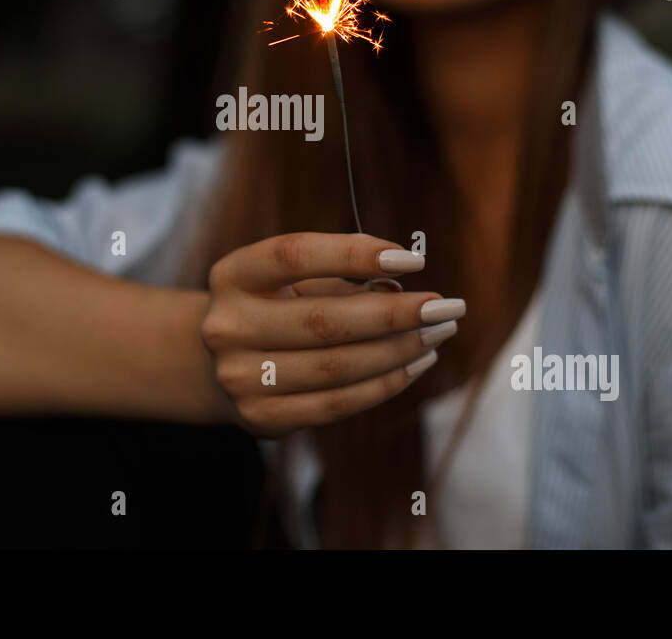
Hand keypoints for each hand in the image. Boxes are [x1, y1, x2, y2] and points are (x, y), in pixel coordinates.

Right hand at [200, 232, 464, 437]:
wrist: (223, 364)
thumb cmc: (276, 307)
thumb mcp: (295, 280)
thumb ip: (342, 278)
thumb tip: (401, 285)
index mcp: (233, 275)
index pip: (294, 255)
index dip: (355, 253)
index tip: (414, 260)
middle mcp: (227, 326)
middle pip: (322, 319)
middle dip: (395, 313)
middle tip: (448, 307)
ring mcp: (239, 377)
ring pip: (335, 367)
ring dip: (398, 351)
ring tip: (438, 333)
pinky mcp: (261, 417)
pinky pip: (335, 405)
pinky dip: (383, 384)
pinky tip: (415, 364)